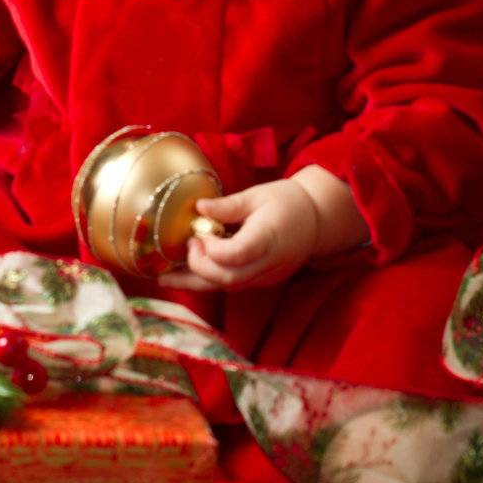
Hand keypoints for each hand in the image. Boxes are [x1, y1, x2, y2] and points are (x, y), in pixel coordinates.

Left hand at [159, 178, 319, 291]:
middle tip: (187, 245)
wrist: (317, 220)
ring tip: (165, 279)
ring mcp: (265, 276)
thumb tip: (198, 207)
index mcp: (268, 238)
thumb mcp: (257, 195)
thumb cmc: (287, 202)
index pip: (236, 255)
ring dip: (195, 283)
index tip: (200, 231)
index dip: (212, 248)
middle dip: (199, 267)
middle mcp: (267, 264)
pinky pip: (232, 286)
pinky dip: (208, 282)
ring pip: (227, 287)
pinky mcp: (261, 280)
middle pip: (228, 278)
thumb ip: (227, 206)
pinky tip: (186, 276)